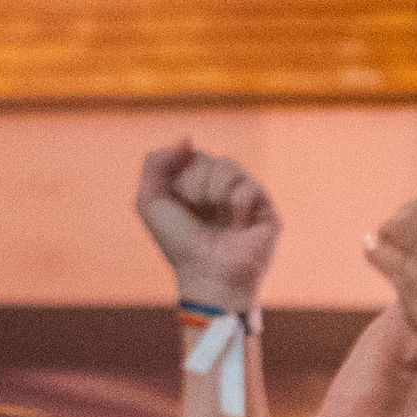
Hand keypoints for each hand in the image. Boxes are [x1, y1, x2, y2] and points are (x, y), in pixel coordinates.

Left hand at [136, 141, 282, 312]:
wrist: (206, 275)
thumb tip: (188, 140)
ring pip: (229, 165)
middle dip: (195, 187)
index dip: (182, 178)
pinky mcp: (268, 211)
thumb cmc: (179, 245)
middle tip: (200, 214)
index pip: (192, 155)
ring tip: (218, 219)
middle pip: (209, 159)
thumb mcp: (149, 201)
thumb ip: (155, 162)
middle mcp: (225, 189)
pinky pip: (248, 188)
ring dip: (214, 193)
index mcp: (200, 185)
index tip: (182, 205)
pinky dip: (236, 209)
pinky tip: (238, 228)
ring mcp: (248, 199)